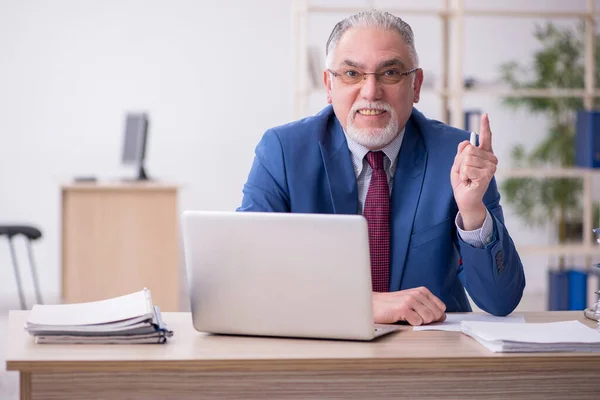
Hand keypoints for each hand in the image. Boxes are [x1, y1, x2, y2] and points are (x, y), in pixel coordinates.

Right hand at [372, 287, 446, 324]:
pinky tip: (403, 319)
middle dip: (429, 320)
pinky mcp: (403, 308)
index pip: (441, 307)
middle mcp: (417, 294)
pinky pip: (417, 322)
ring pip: (428, 318)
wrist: (373, 304)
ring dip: (419, 322)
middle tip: (415, 318)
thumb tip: (442, 317)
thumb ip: (426, 306)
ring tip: (408, 318)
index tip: (426, 317)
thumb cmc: (391, 305)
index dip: (436, 316)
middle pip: (436, 314)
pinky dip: (411, 324)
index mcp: (422, 291)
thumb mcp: (412, 301)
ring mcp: (410, 300)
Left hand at [451, 113, 497, 229]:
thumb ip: (461, 153)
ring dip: (462, 170)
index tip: (485, 115)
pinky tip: (469, 181)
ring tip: (467, 178)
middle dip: (461, 162)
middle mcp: (491, 159)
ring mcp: (491, 167)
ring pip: (467, 159)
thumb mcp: (457, 164)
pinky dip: (463, 175)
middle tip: (465, 173)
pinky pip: (467, 168)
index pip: (486, 138)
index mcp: (484, 154)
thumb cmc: (462, 182)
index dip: (485, 126)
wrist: (464, 198)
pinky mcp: (487, 175)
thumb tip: (466, 142)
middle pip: (469, 149)